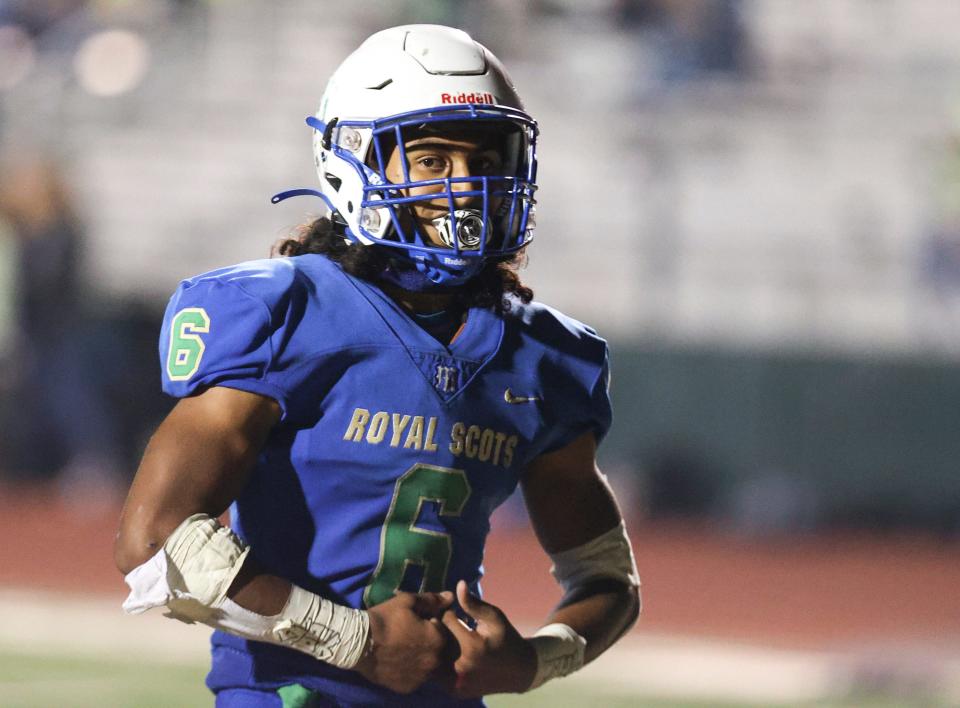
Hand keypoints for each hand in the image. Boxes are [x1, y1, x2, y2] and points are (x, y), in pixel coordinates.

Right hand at [354, 590, 453, 693]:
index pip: (443, 631)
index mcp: (438, 640)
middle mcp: (434, 662)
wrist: (359, 643)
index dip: (432, 625)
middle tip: (410, 635)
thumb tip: (450, 596)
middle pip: (438, 650)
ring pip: (428, 666)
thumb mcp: (408, 602)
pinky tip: (398, 661)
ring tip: (404, 648)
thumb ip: (432, 600)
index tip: (418, 621)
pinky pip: (416, 678)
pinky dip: (411, 670)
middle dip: (429, 642)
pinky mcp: (408, 687)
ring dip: (422, 657)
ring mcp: (421, 678)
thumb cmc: (386, 619)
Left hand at [441, 580, 536, 697]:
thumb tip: (459, 584)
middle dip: (439, 629)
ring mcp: (456, 682)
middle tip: (448, 626)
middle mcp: (461, 667)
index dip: (449, 613)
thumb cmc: (505, 638)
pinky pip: (437, 672)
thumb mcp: (494, 617)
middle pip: (436, 639)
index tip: (455, 613)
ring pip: (434, 656)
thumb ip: (474, 603)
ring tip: (448, 639)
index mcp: (471, 647)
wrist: (518, 671)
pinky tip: (450, 655)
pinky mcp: (454, 691)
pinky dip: (440, 662)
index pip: (445, 620)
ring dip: (437, 646)